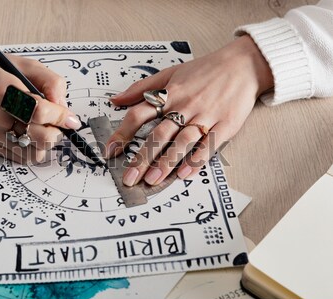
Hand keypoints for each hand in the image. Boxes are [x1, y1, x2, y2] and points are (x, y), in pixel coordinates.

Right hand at [0, 33, 80, 162]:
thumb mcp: (26, 65)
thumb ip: (51, 83)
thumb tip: (65, 109)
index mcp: (4, 89)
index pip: (40, 111)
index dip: (61, 116)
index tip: (71, 119)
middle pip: (40, 137)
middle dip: (56, 130)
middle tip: (56, 121)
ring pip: (34, 152)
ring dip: (46, 142)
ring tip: (41, 127)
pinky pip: (22, 157)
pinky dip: (34, 149)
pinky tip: (30, 134)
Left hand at [106, 36, 273, 185]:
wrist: (242, 64)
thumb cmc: (205, 70)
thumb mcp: (170, 73)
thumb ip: (141, 87)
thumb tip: (115, 99)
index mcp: (169, 94)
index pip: (139, 115)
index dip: (122, 133)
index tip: (110, 151)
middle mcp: (185, 106)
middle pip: (159, 134)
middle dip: (142, 158)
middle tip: (129, 178)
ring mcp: (206, 116)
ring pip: (182, 142)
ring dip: (166, 163)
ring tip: (152, 180)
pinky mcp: (226, 125)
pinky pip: (209, 145)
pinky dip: (196, 160)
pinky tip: (184, 174)